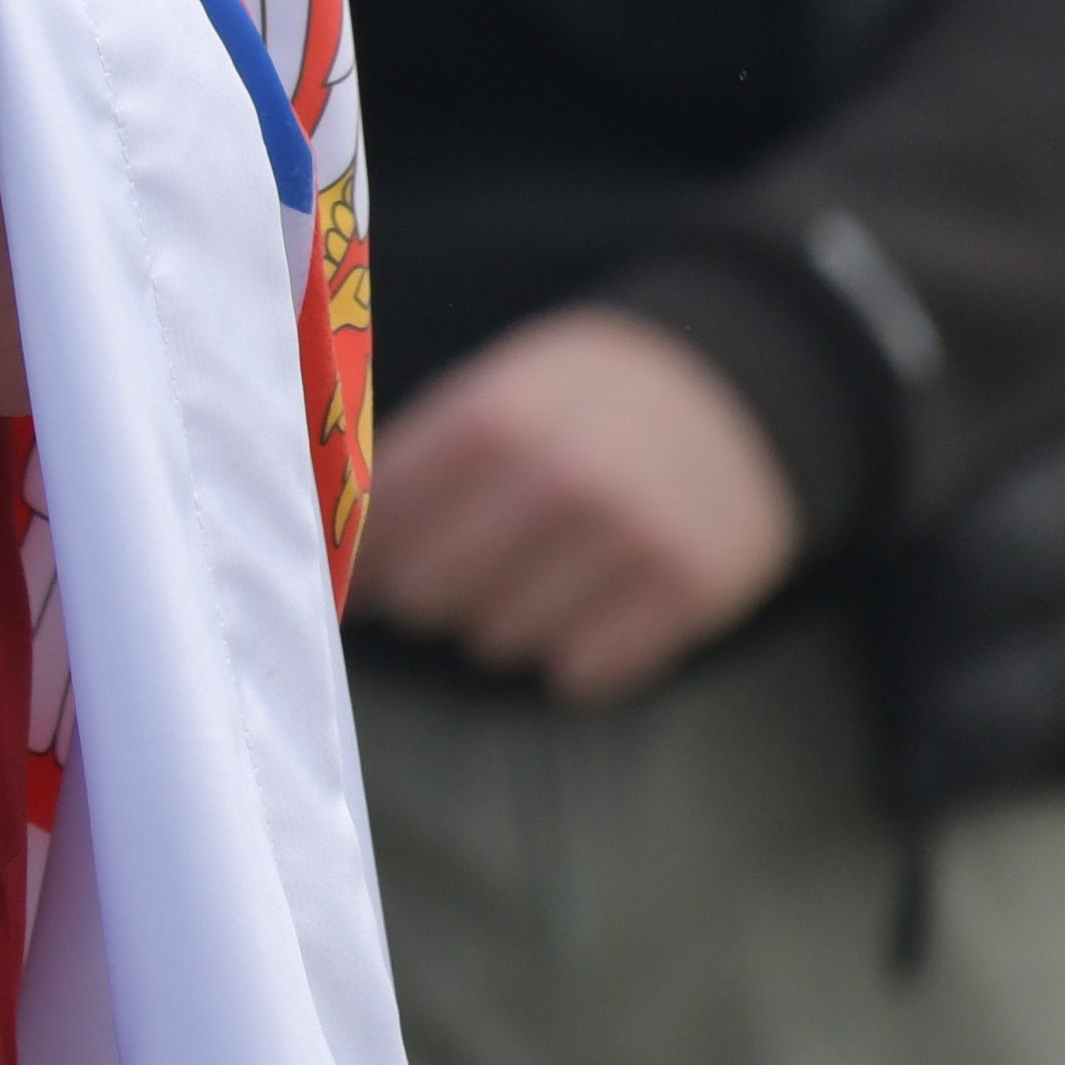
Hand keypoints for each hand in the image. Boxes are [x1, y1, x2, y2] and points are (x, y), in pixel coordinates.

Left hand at [357, 306, 802, 700]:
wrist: (739, 392)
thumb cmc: (588, 400)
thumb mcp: (496, 391)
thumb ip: (407, 463)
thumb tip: (324, 551)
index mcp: (492, 417)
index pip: (379, 524)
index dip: (363, 554)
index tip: (366, 564)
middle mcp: (558, 478)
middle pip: (427, 596)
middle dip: (431, 590)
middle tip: (462, 564)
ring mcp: (628, 537)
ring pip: (497, 642)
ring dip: (502, 620)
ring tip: (539, 570)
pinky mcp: (688, 592)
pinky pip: (581, 674)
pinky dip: (575, 651)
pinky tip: (592, 601)